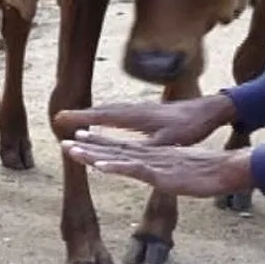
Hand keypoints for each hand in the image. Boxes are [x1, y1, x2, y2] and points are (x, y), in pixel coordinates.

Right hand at [54, 94, 236, 145]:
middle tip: (58, 118)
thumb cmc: (188, 126)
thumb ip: (148, 147)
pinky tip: (103, 119)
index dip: (81, 118)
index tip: (62, 119)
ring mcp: (139, 109)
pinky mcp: (144, 111)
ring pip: (109, 110)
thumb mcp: (168, 140)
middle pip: (101, 111)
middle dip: (79, 115)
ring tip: (74, 119)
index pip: (102, 116)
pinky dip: (105, 114)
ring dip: (91, 114)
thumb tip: (130, 154)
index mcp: (135, 116)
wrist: (206, 111)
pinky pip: (118, 112)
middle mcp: (134, 110)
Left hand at [61, 130, 253, 197]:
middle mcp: (149, 155)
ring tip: (72, 149)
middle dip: (88, 146)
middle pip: (113, 150)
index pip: (121, 148)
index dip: (100, 143)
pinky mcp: (160, 173)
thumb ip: (165, 171)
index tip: (80, 138)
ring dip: (93, 154)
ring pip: (117, 157)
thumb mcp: (179, 173)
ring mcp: (153, 163)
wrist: (227, 168)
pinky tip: (99, 167)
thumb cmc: (207, 172)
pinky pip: (134, 169)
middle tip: (64, 142)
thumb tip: (158, 174)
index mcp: (152, 155)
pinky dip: (116, 167)